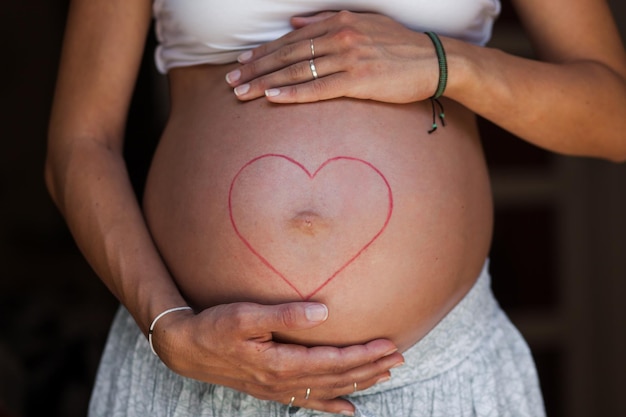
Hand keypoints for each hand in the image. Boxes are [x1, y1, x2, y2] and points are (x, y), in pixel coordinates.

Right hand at [152, 302, 403, 415]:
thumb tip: (324, 312)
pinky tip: (350, 409)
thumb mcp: (246, 315)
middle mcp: (284, 381)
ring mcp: (279, 389)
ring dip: (359, 382)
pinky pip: (310, 402)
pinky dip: (333, 405)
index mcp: (282, 362)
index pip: (334, 361)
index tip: (389, 345)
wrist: (186, 349)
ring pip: (329, 390)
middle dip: (371, 368)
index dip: (364, 354)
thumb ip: (285, 314)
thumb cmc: (215, 327)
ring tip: (385, 375)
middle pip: (338, 377)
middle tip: (400, 357)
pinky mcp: (272, 389)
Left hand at [225, 11, 440, 103]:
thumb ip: (326, 21)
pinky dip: (293, 93)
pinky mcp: (359, 80)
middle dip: (256, 68)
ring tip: (242, 93)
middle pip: (288, 54)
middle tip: (231, 81)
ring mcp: (349, 58)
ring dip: (266, 82)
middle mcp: (340, 36)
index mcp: (339, 22)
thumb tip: (295, 22)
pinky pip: (319, 88)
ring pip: (298, 71)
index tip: (242, 62)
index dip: (263, 51)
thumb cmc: (397, 45)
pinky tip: (273, 99)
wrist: (433, 60)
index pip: (291, 39)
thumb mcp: (362, 24)